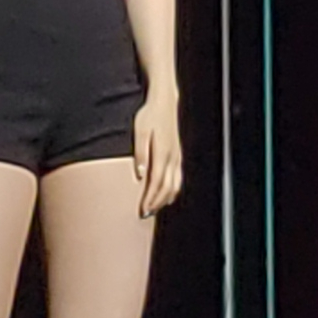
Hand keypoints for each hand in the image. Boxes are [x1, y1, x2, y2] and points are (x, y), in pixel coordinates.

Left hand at [133, 89, 183, 214]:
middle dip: (157, 202)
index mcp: (163, 153)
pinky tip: (165, 195)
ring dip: (165, 199)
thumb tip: (140, 174)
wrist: (164, 103)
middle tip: (145, 214)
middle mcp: (173, 157)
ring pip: (175, 184)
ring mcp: (177, 156)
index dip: (150, 198)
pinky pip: (178, 177)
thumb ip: (140, 153)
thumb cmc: (149, 116)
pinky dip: (172, 190)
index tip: (142, 210)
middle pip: (167, 187)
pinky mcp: (177, 154)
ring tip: (154, 208)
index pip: (157, 183)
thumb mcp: (140, 132)